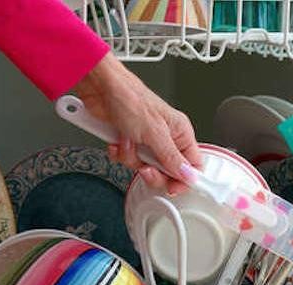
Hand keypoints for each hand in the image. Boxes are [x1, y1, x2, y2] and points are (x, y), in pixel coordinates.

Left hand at [73, 53, 201, 194]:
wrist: (100, 89)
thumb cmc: (129, 99)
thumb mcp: (155, 133)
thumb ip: (172, 158)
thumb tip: (188, 175)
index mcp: (180, 131)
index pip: (192, 164)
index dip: (184, 179)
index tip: (172, 187)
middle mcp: (165, 136)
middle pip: (166, 170)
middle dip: (151, 170)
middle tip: (145, 167)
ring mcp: (146, 140)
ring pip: (144, 167)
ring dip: (131, 158)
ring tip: (128, 142)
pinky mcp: (129, 141)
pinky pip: (127, 160)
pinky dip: (119, 153)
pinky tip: (117, 141)